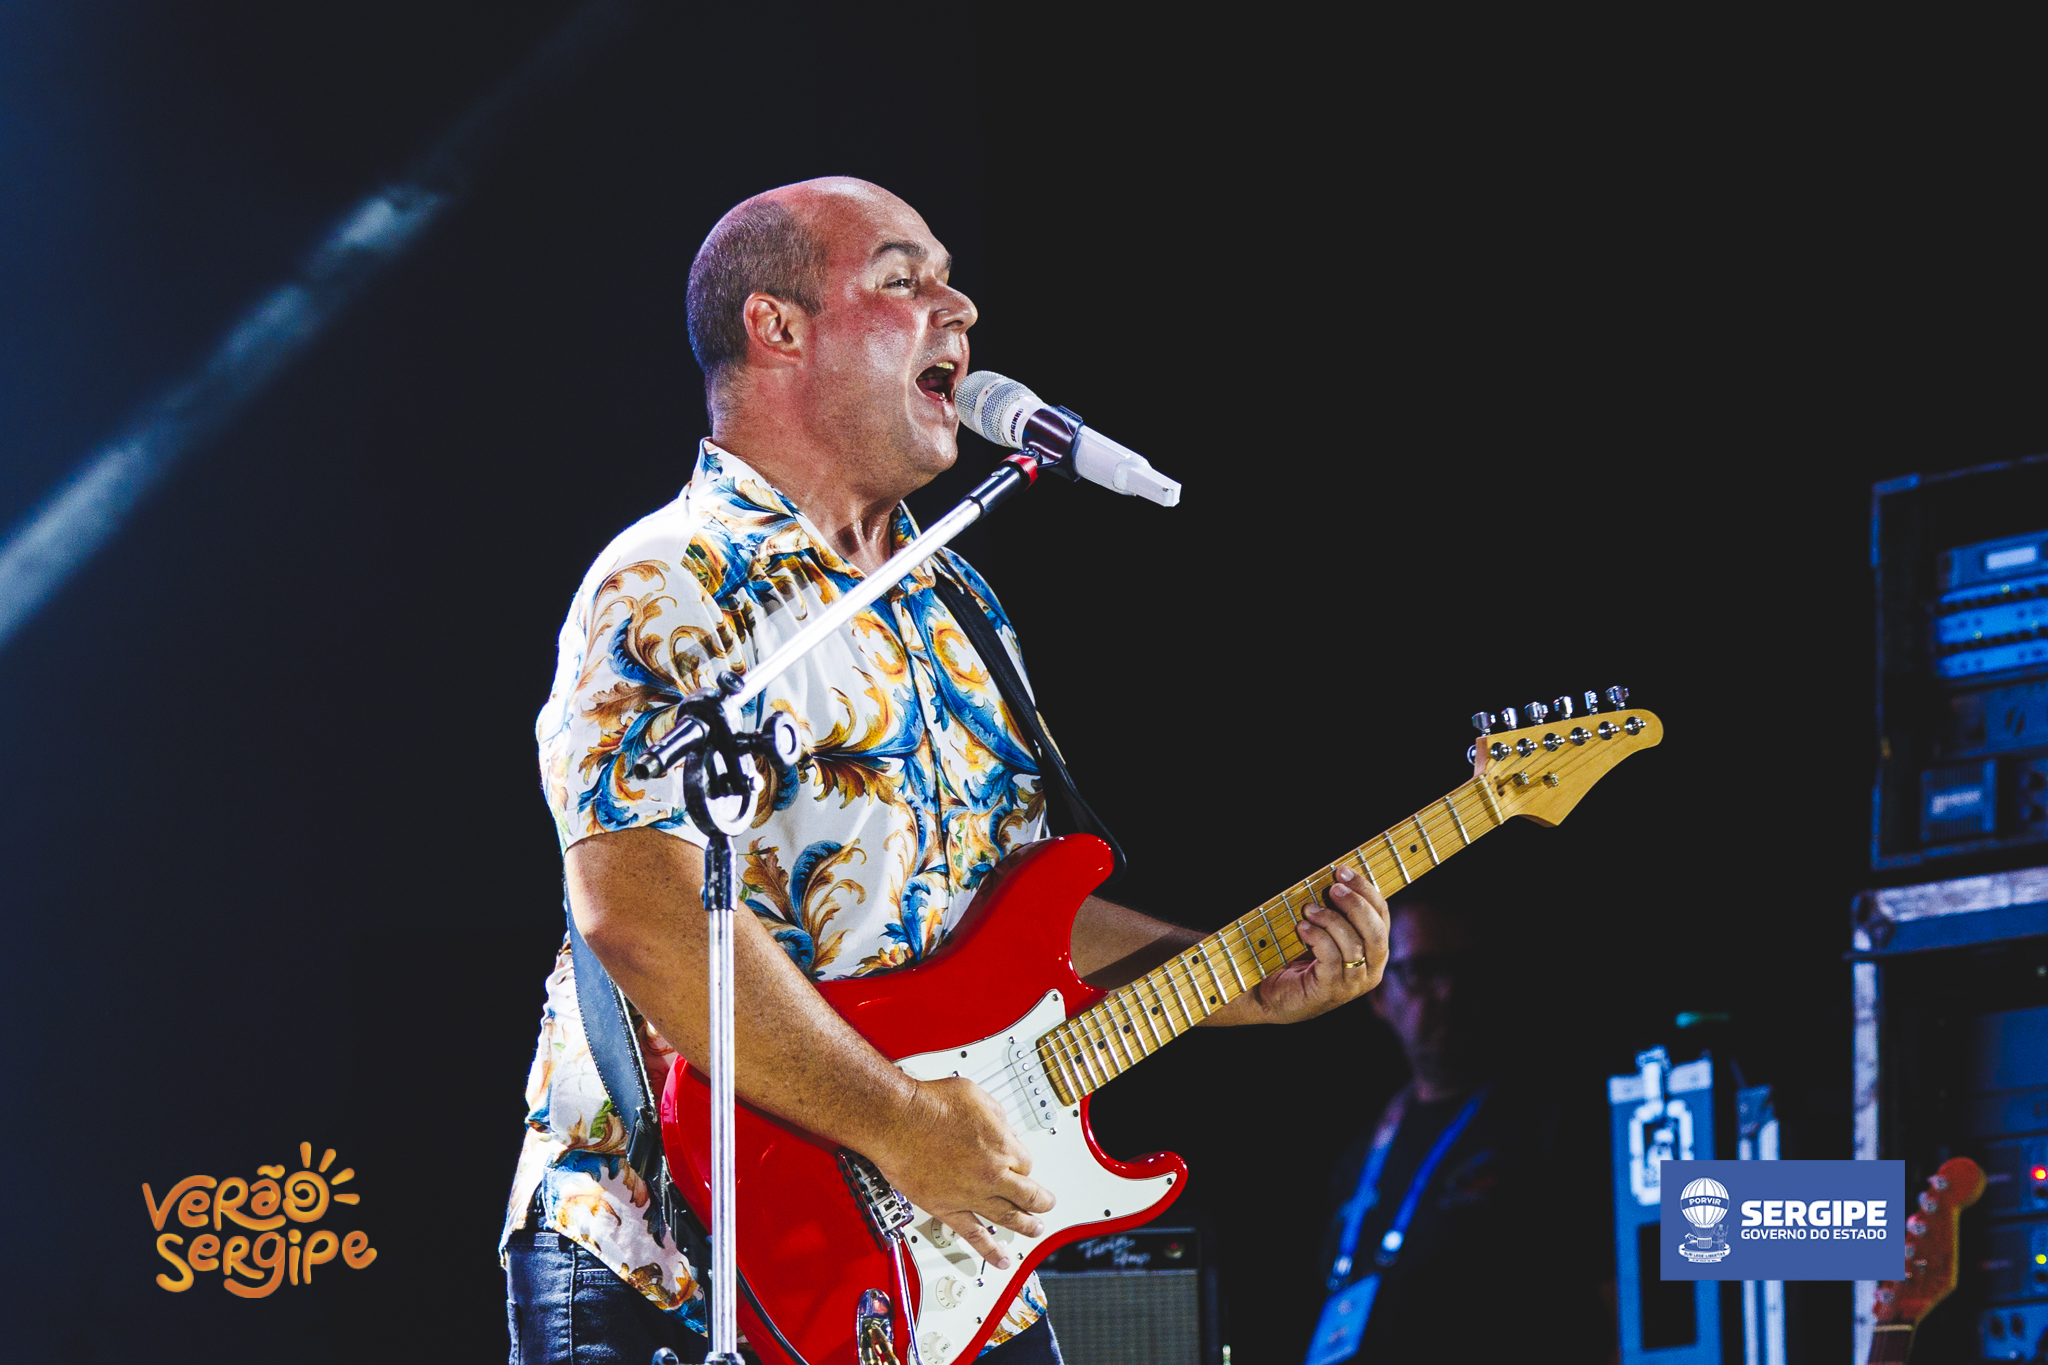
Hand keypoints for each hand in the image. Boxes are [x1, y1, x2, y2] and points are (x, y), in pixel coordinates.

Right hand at [867, 1076, 1054, 1269]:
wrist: (897, 1121)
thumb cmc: (930, 1104)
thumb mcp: (976, 1096)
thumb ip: (995, 1116)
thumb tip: (1000, 1127)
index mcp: (1003, 1145)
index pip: (1025, 1163)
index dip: (1022, 1164)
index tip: (1018, 1164)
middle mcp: (992, 1175)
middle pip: (1027, 1194)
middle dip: (1040, 1201)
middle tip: (1046, 1204)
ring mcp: (972, 1195)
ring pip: (1008, 1217)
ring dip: (1025, 1225)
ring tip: (1035, 1231)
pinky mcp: (948, 1209)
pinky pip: (975, 1235)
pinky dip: (990, 1250)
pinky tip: (1001, 1259)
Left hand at [1242, 866, 1388, 1023]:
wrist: (1273, 995)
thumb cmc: (1300, 959)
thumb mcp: (1326, 933)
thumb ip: (1338, 912)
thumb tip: (1336, 878)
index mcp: (1375, 952)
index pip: (1382, 916)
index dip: (1365, 890)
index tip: (1343, 870)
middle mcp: (1371, 970)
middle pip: (1376, 931)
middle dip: (1356, 904)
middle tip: (1333, 887)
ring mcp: (1352, 984)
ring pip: (1354, 944)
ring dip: (1330, 920)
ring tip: (1308, 909)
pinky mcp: (1330, 990)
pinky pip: (1331, 958)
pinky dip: (1317, 937)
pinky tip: (1302, 928)